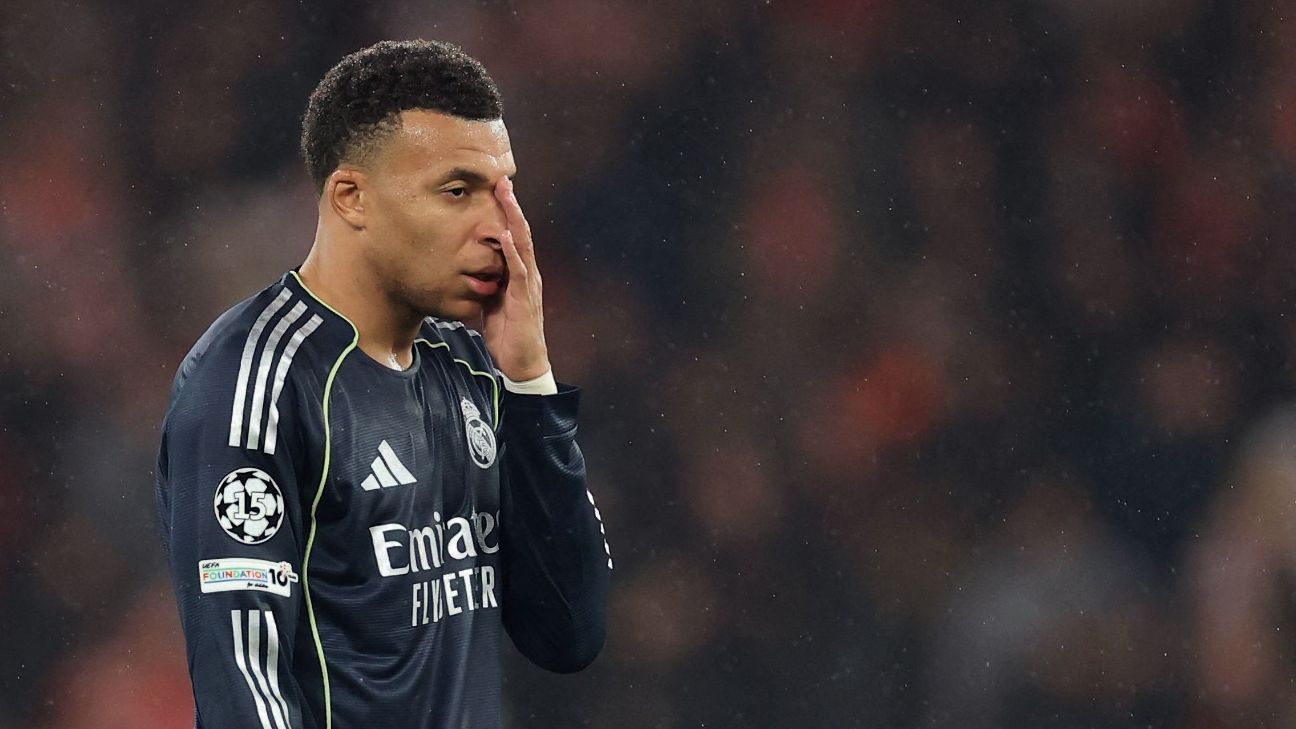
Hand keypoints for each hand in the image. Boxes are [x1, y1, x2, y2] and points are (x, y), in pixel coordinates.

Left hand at [483, 177, 550, 380]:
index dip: (507, 213)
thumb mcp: (491, 304)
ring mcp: (528, 285)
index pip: (514, 236)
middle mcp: (528, 273)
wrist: (522, 363)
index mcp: (519, 274)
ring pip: (522, 244)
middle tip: (502, 180)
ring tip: (506, 197)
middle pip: (521, 232)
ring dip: (514, 219)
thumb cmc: (507, 335)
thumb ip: (485, 284)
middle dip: (511, 206)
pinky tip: (505, 236)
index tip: (496, 190)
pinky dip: (512, 251)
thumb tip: (467, 271)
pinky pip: (518, 270)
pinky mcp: (525, 299)